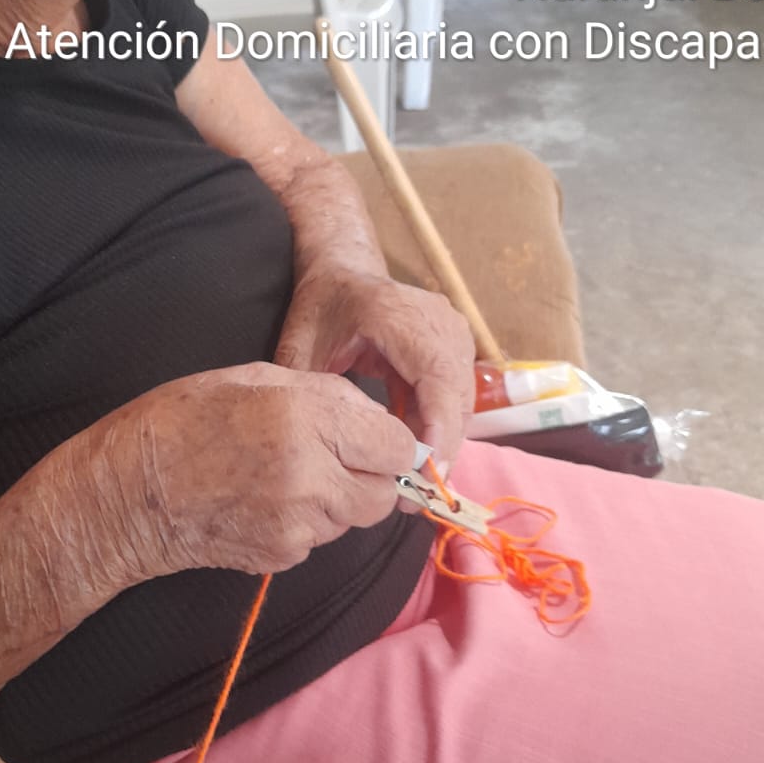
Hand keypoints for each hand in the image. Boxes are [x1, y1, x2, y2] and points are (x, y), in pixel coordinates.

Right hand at [95, 362, 417, 579]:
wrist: (128, 493)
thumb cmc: (181, 421)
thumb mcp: (255, 379)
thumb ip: (327, 396)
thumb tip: (376, 417)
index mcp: (308, 420)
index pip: (397, 446)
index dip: (391, 443)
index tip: (375, 440)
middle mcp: (311, 476)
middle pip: (384, 494)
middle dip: (371, 477)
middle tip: (338, 459)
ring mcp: (297, 524)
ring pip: (353, 519)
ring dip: (338, 500)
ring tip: (289, 476)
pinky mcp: (281, 557)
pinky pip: (319, 540)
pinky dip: (306, 523)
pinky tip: (266, 501)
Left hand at [275, 268, 474, 474]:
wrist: (344, 269)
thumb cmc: (323, 305)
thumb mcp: (302, 345)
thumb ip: (308, 391)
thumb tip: (316, 445)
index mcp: (397, 314)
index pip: (435, 375)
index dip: (438, 425)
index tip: (427, 469)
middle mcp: (436, 320)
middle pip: (457, 393)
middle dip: (444, 446)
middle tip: (419, 493)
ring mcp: (451, 331)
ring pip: (462, 399)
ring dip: (443, 440)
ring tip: (414, 481)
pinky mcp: (454, 346)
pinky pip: (455, 395)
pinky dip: (438, 425)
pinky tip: (414, 453)